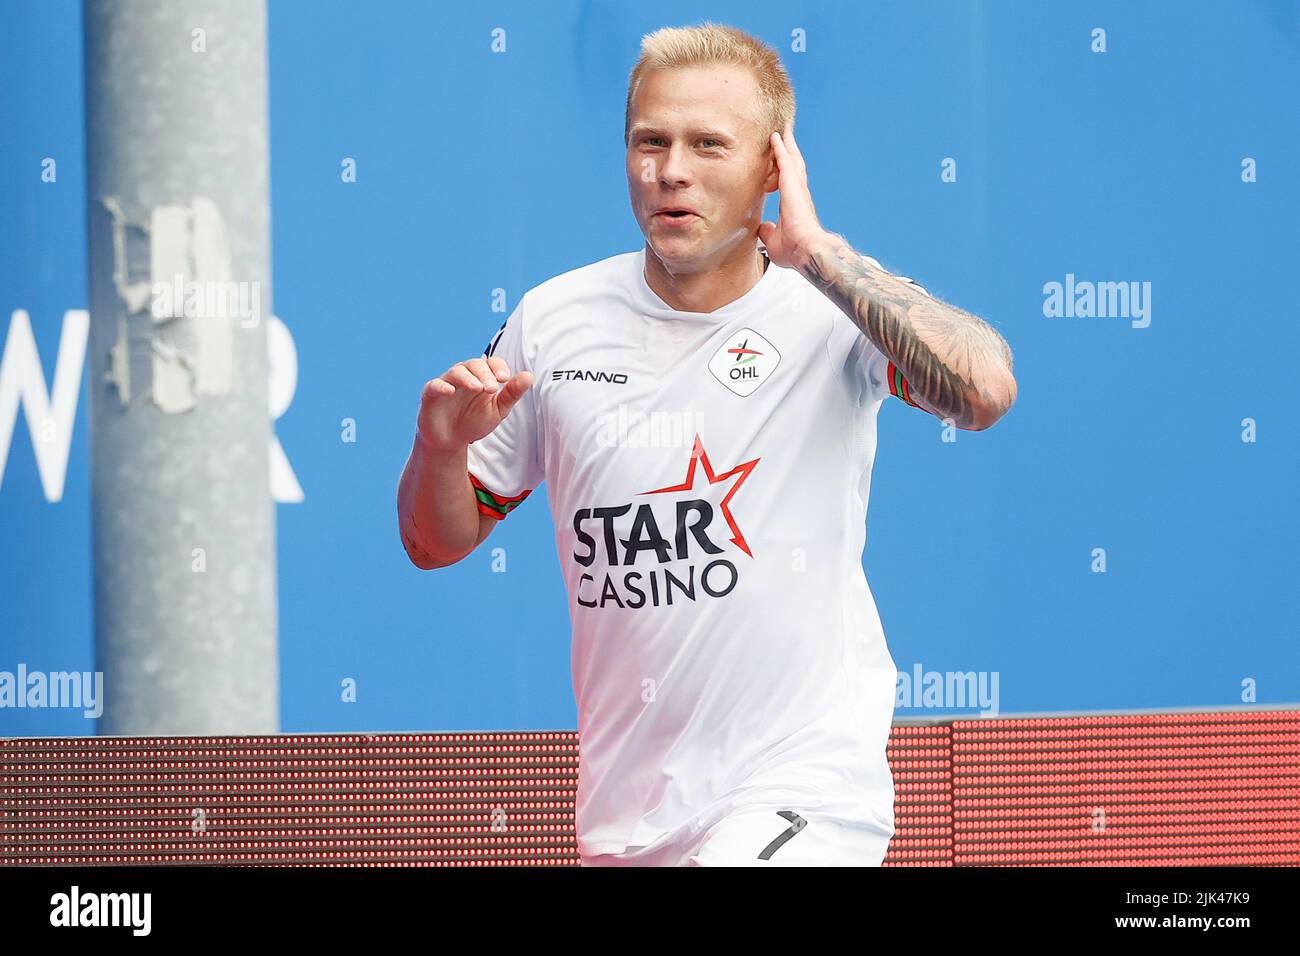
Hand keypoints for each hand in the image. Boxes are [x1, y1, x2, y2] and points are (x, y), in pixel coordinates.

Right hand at [417, 356, 533, 452]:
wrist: (451, 441)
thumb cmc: (474, 421)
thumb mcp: (497, 410)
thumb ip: (512, 394)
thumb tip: (529, 376)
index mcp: (481, 377)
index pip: (491, 363)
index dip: (498, 367)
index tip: (505, 379)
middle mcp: (464, 376)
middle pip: (474, 364)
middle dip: (485, 374)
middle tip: (493, 388)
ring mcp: (447, 383)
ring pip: (456, 372)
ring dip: (468, 378)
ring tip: (478, 388)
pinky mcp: (430, 394)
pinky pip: (434, 385)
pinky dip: (441, 386)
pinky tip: (450, 390)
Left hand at [757, 123, 830, 268]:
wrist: (806, 251)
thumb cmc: (795, 251)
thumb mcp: (774, 240)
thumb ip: (768, 231)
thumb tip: (763, 227)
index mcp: (794, 204)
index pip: (788, 181)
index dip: (785, 168)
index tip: (780, 157)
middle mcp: (798, 193)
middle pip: (793, 165)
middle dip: (789, 149)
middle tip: (784, 134)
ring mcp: (798, 188)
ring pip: (791, 159)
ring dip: (786, 143)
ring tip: (782, 128)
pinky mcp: (793, 186)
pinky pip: (785, 162)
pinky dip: (780, 148)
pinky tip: (775, 136)